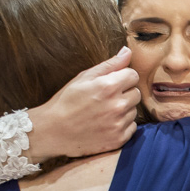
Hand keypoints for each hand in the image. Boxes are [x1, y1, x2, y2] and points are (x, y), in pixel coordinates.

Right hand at [27, 47, 140, 161]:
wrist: (52, 131)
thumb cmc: (66, 101)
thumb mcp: (84, 77)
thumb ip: (110, 64)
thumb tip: (128, 51)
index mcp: (109, 86)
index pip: (133, 75)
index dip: (123, 78)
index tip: (112, 83)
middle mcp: (117, 105)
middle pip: (137, 93)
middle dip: (125, 93)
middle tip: (106, 99)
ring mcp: (119, 124)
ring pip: (134, 111)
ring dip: (124, 110)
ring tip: (104, 112)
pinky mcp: (119, 139)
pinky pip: (132, 127)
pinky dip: (122, 125)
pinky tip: (106, 124)